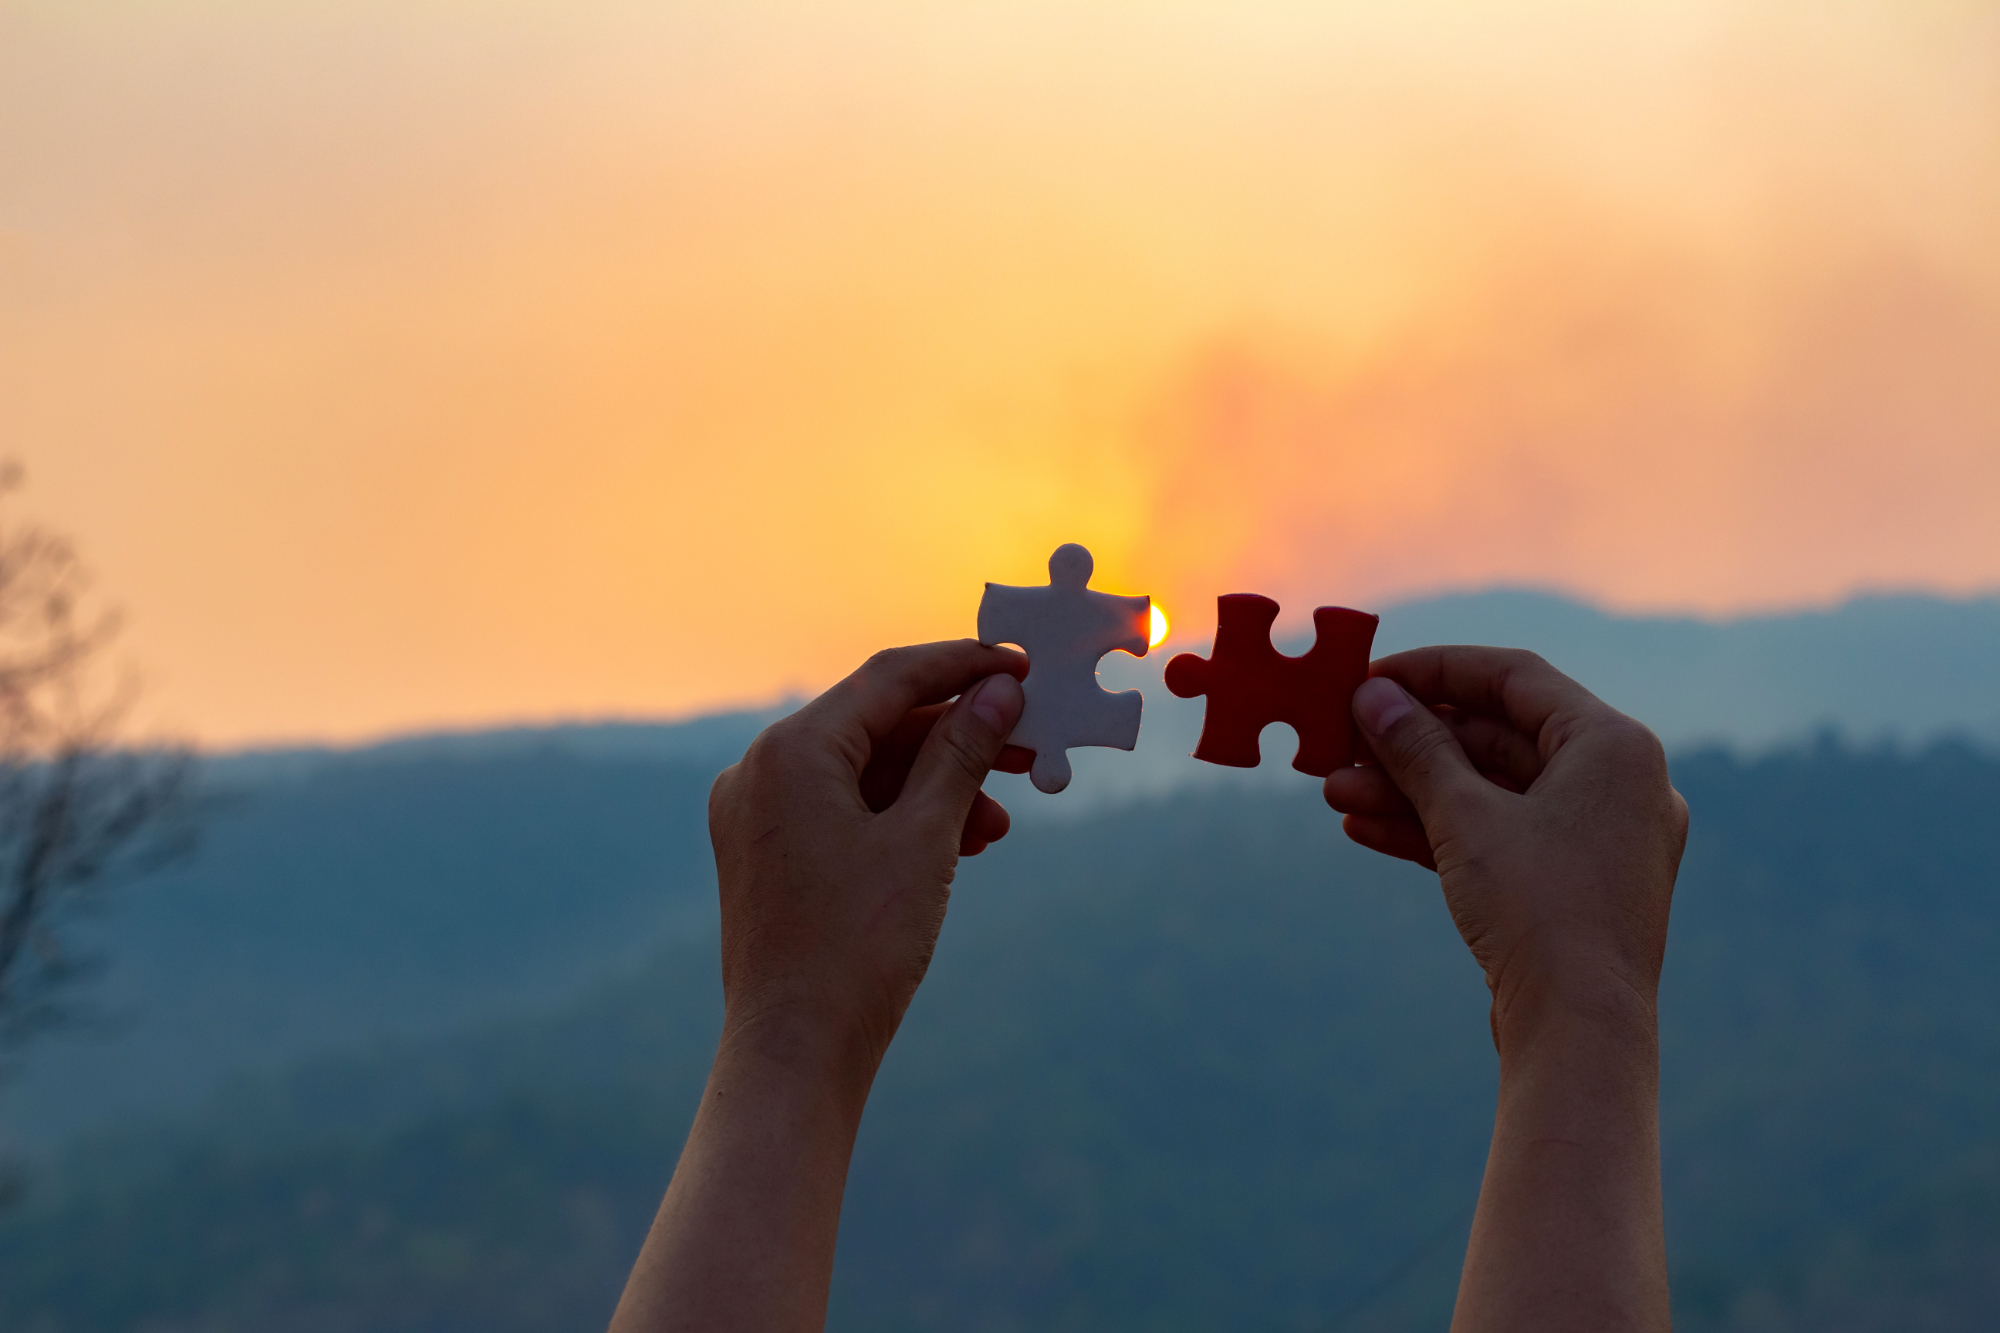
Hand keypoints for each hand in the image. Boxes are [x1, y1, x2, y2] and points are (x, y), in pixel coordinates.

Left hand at [707, 639, 1028, 1077]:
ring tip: (998, 823)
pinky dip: (903, 818)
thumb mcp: (925, 839)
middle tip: (1030, 745)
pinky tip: (960, 844)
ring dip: (938, 785)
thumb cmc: (858, 947)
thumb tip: (998, 692)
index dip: (964, 665)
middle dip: (958, 736)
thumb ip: (961, 754)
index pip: (889, 678)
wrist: (796, 1053)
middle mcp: (762, 770)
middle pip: (877, 723)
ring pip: (866, 772)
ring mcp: (760, 814)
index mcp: (790, 751)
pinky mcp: (770, 854)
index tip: (1025, 666)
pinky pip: (846, 810)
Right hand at [1323, 646, 1686, 1032]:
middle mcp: (1617, 783)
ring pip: (1490, 792)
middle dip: (1410, 743)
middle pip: (1496, 738)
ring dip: (1410, 790)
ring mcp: (1596, 838)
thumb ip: (1416, 749)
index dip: (1433, 670)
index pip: (1514, 677)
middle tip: (1339, 739)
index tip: (1368, 677)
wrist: (1579, 1035)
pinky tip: (1365, 829)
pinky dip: (1437, 831)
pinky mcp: (1570, 886)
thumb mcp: (1465, 818)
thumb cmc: (1538, 912)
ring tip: (1334, 790)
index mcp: (1614, 746)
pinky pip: (1498, 837)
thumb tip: (1371, 697)